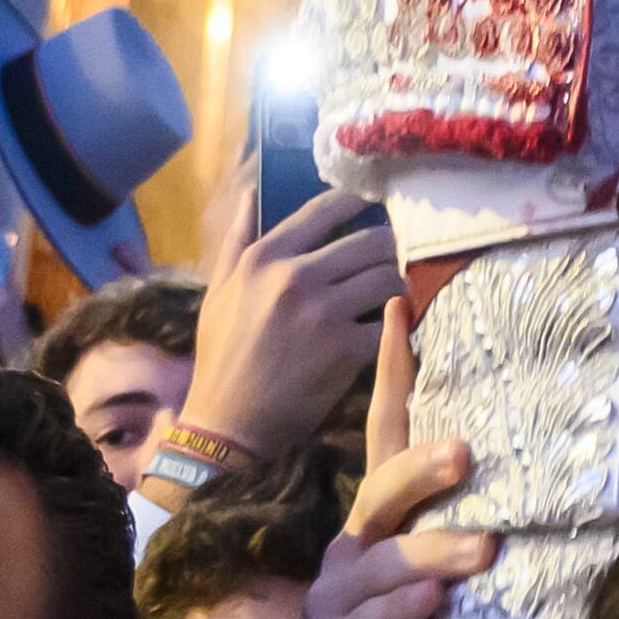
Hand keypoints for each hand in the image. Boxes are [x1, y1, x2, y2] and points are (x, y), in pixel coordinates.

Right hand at [180, 178, 403, 457]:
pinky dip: (399, 324)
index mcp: (264, 258)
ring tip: (400, 289)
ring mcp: (323, 313)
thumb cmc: (222, 358)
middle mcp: (295, 277)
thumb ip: (237, 240)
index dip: (356, 202)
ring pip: (388, 277)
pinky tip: (400, 326)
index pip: (324, 210)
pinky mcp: (346, 350)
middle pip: (370, 241)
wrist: (229, 426)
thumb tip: (250, 192)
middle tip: (395, 256)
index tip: (373, 204)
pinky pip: (391, 323)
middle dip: (389, 247)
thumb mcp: (218, 293)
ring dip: (399, 282)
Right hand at [246, 306, 490, 618]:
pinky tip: (432, 604)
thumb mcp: (417, 581)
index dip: (392, 375)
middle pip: (379, 491)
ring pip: (380, 561)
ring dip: (432, 549)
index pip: (383, 436)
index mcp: (373, 526)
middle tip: (468, 449)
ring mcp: (335, 602)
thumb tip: (519, 477)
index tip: (404, 308)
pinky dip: (400, 611)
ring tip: (485, 546)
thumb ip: (447, 531)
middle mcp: (351, 551)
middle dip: (419, 465)